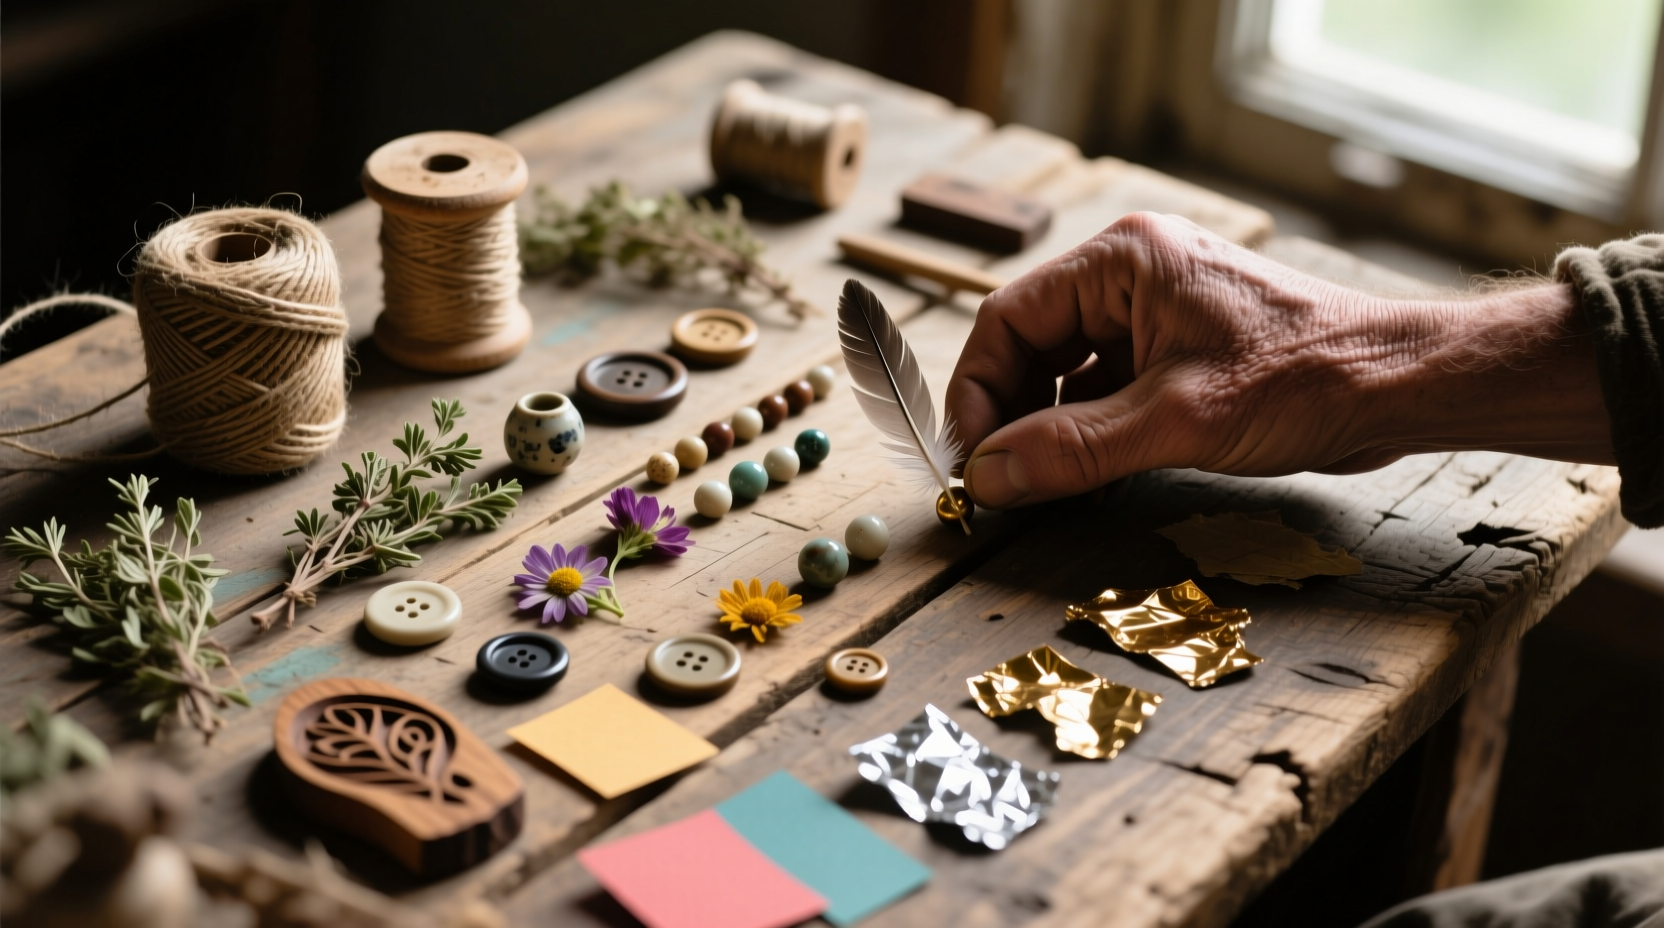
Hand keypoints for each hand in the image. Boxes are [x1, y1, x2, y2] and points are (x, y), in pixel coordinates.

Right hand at [944, 212, 1610, 508]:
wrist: (1401, 386)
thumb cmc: (1305, 381)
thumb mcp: (1174, 422)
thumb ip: (1070, 450)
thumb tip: (987, 478)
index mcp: (1123, 260)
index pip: (1009, 318)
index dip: (976, 391)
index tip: (968, 459)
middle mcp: (1134, 273)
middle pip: (1033, 343)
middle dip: (1010, 412)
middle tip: (998, 481)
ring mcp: (1159, 310)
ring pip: (1068, 368)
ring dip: (1048, 426)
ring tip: (1038, 484)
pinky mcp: (1183, 347)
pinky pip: (1108, 384)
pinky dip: (1089, 428)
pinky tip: (1084, 474)